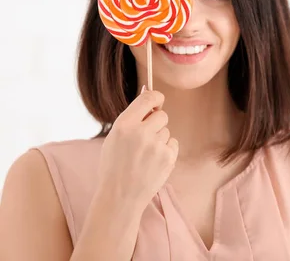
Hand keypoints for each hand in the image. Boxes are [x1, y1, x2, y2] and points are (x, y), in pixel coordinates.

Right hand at [96, 88, 177, 210]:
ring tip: (145, 155)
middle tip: (146, 138)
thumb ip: (132, 118)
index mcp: (124, 125)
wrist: (120, 196)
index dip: (156, 98)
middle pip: (162, 115)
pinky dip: (166, 151)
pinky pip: (173, 144)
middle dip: (156, 123)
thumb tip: (148, 93)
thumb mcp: (114, 138)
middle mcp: (141, 132)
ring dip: (160, 139)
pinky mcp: (168, 157)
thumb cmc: (114, 165)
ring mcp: (156, 145)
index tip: (157, 101)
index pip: (148, 98)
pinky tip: (153, 162)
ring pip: (167, 131)